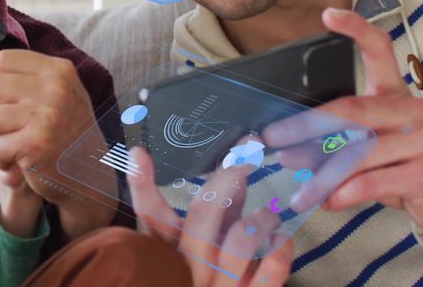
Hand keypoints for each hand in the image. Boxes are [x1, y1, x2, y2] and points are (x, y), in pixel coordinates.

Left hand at [0, 50, 115, 238]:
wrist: (91, 177)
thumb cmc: (65, 133)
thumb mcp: (50, 96)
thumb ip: (17, 77)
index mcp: (59, 70)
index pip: (3, 59)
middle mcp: (55, 88)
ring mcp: (47, 115)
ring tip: (9, 146)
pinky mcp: (36, 145)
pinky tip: (16, 163)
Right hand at [128, 147, 293, 285]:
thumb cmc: (207, 281)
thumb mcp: (202, 247)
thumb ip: (215, 214)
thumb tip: (233, 172)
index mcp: (169, 254)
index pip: (149, 216)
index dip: (142, 184)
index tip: (139, 152)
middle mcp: (190, 268)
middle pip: (203, 212)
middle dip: (228, 174)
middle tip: (249, 150)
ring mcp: (221, 286)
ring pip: (241, 239)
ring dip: (261, 217)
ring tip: (269, 214)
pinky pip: (271, 272)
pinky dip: (281, 250)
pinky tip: (283, 239)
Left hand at [273, 8, 422, 243]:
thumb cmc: (402, 164)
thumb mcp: (368, 147)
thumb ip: (333, 142)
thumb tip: (288, 149)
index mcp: (395, 94)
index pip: (379, 50)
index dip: (356, 29)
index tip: (329, 14)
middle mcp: (411, 110)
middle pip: (350, 109)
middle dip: (305, 126)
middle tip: (274, 138)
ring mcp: (422, 139)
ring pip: (357, 152)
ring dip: (321, 172)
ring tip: (299, 186)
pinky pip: (372, 181)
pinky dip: (344, 192)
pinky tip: (329, 200)